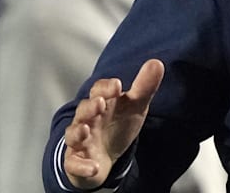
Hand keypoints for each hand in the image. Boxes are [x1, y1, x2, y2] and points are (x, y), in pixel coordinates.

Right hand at [63, 59, 164, 188]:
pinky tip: (94, 167)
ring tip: (85, 130)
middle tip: (100, 103)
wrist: (104, 156)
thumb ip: (144, 87)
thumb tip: (156, 63)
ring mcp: (80, 141)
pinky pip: (74, 164)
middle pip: (84, 110)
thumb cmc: (117, 126)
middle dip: (90, 107)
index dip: (105, 87)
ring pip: (74, 135)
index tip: (116, 85)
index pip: (98, 90)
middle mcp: (88, 120)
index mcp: (102, 103)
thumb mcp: (134, 106)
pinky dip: (83, 166)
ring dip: (78, 132)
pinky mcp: (76, 161)